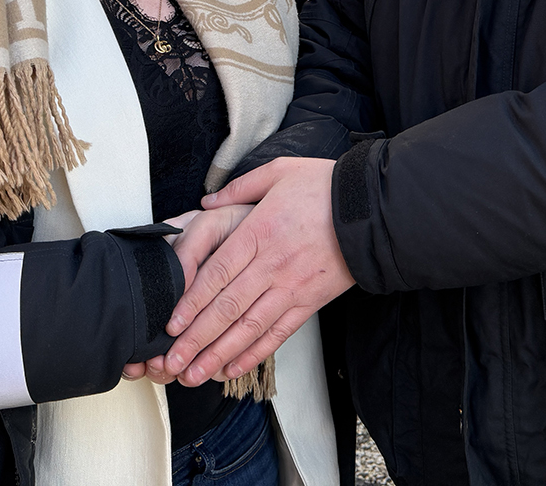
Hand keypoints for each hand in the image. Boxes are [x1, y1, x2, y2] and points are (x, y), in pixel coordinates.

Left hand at [159, 158, 353, 386]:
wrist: (374, 209)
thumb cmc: (326, 188)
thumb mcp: (280, 172)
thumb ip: (240, 188)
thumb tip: (209, 202)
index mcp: (259, 232)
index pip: (217, 274)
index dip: (191, 302)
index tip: (171, 324)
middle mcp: (272, 265)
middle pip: (227, 308)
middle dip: (196, 339)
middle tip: (172, 361)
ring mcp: (292, 287)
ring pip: (249, 327)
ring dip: (219, 354)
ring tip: (195, 374)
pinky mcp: (310, 302)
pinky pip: (278, 334)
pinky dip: (255, 353)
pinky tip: (233, 367)